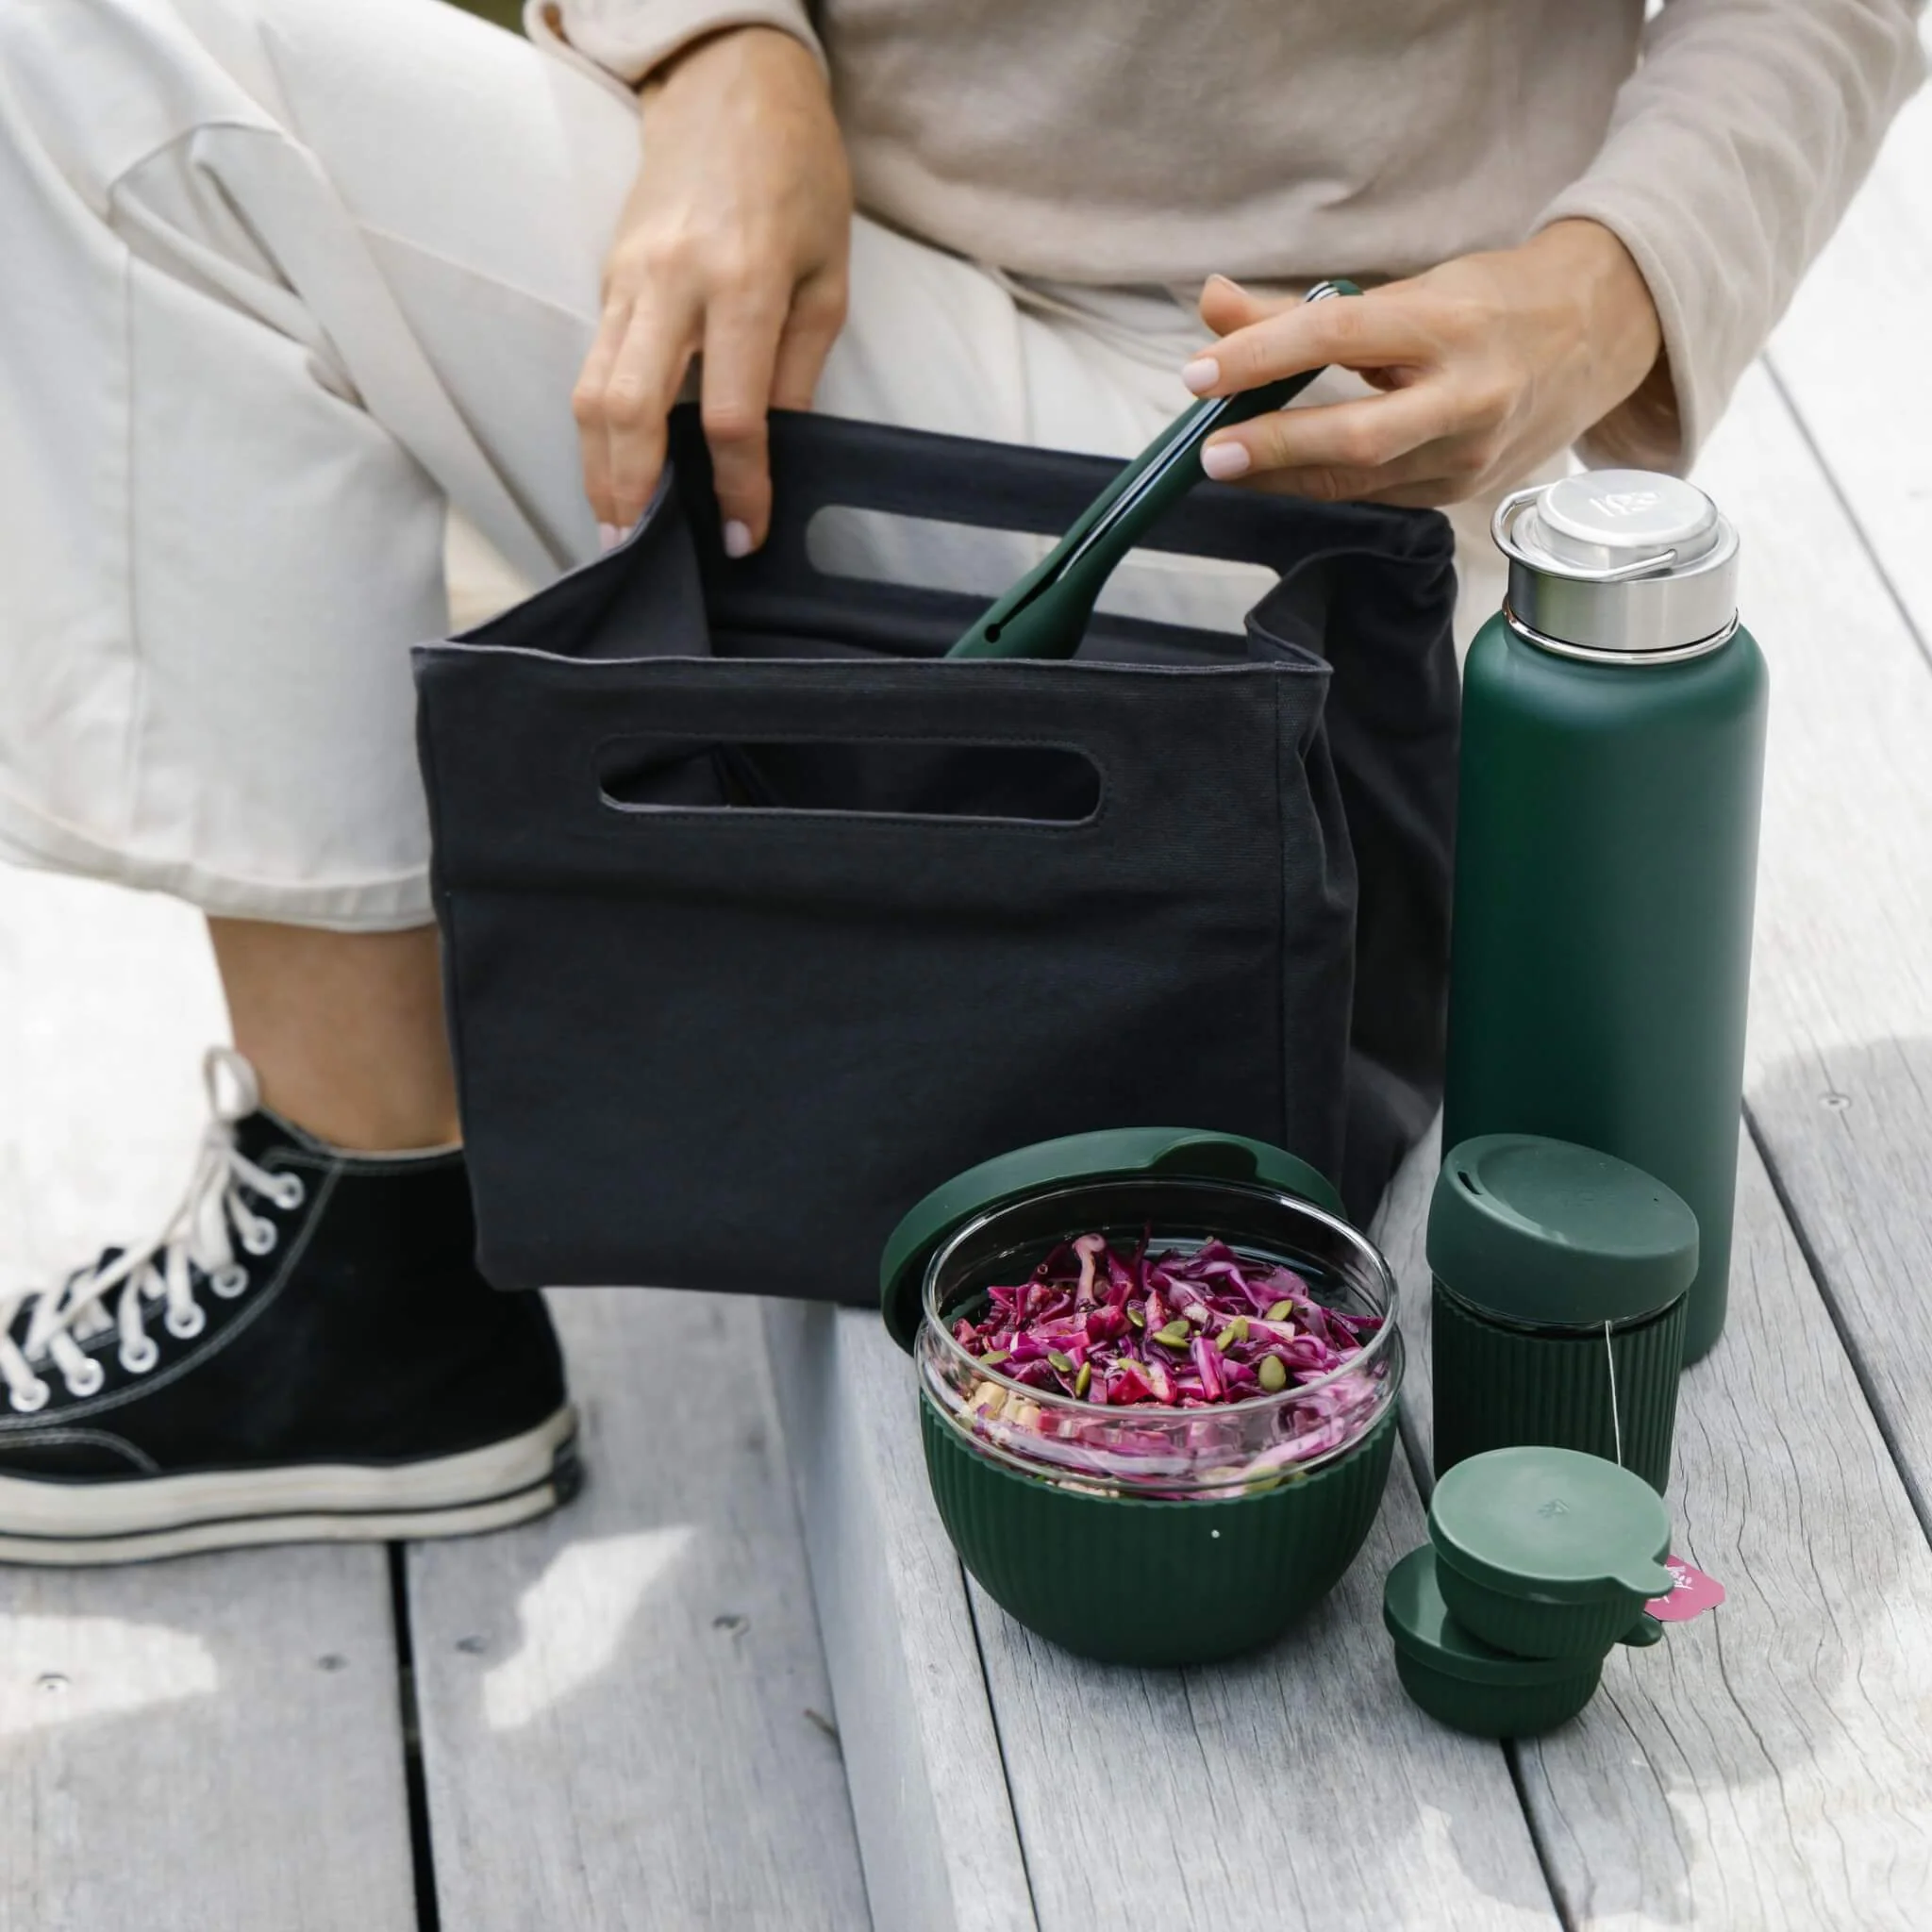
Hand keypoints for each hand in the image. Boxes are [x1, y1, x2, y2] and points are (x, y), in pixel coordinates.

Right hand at [572, 27, 851, 550]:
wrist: (731, 87)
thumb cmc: (797, 181)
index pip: (732, 414)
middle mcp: (676, 283)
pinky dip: (598, 428)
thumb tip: (775, 453)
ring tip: (615, 527)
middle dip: (631, 490)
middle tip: (636, 552)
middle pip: (631, 409)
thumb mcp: (827, 278)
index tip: (742, 536)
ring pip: (593, 391)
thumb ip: (798, 370)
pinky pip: (593, 366)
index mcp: (747, 284)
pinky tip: (612, 469)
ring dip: (598, 468)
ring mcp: (630, 280)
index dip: (737, 487)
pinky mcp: (608, 279)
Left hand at [1184, 221, 1668, 506]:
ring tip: (1231, 463)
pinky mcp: (1462, 491)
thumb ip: (1301, 309)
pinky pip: (1377, 494)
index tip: (1199, 374)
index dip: (1260, 356)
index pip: (1336, 336)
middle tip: (1211, 452)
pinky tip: (1283, 475)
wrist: (1600, 337)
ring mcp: (1469, 453)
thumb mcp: (1406, 289)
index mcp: (1451, 323)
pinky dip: (1323, 485)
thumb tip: (1211, 305)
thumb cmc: (1491, 303)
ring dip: (1285, 477)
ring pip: (1360, 480)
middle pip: (1356, 437)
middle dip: (1275, 447)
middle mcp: (1468, 395)